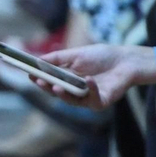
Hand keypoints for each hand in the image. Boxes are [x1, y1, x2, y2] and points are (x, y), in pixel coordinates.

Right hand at [31, 44, 155, 108]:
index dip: (40, 79)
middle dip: (47, 87)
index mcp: (69, 79)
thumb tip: (38, 60)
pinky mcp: (100, 102)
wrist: (126, 61)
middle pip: (58, 92)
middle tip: (38, 81)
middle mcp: (76, 90)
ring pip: (71, 100)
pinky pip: (92, 99)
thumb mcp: (76, 54)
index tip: (29, 74)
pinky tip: (88, 79)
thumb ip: (57, 58)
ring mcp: (88, 98)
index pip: (51, 81)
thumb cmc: (102, 56)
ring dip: (63, 94)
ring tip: (55, 86)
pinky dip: (90, 89)